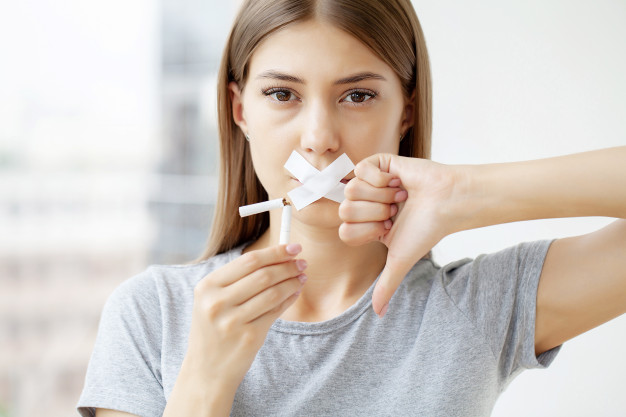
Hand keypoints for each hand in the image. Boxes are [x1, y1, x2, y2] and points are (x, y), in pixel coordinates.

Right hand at [185, 244, 306, 389]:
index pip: (248, 261)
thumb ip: (236, 278)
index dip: (275, 252)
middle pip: (263, 275)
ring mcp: (233, 321)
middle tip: (301, 261)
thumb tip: (276, 255)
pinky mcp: (249, 337)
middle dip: (287, 265)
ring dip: (292, 281)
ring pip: (273, 292)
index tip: (293, 247)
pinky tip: (295, 292)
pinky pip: (276, 311)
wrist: (206, 371)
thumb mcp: (212, 301)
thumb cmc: (214, 329)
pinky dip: (289, 298)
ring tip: (301, 276)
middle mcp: (217, 303)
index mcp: (206, 287)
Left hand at [339, 154, 463, 316]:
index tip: (389, 228)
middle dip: (374, 213)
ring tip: (398, 196)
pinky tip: (397, 181)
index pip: (344, 231)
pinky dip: (381, 178)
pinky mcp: (376, 163)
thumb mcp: (400, 259)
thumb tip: (378, 314)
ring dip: (380, 196)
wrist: (446, 201)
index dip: (367, 232)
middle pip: (345, 211)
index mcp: (367, 225)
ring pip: (350, 190)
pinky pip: (360, 170)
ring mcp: (368, 183)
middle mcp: (364, 204)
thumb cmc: (426, 229)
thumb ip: (386, 285)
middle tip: (395, 210)